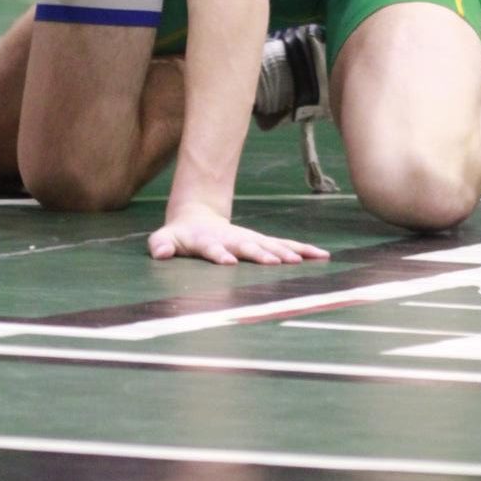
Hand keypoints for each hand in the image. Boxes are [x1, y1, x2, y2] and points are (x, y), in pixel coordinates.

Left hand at [148, 203, 329, 265]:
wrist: (198, 218)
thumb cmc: (181, 235)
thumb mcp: (166, 238)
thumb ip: (161, 244)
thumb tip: (158, 251)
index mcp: (208, 241)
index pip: (213, 248)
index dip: (219, 255)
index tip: (228, 262)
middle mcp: (233, 239)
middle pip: (247, 246)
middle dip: (259, 254)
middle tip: (274, 262)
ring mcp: (250, 240)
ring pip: (270, 245)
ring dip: (284, 253)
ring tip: (301, 261)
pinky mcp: (263, 243)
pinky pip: (285, 246)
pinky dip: (303, 250)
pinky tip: (322, 256)